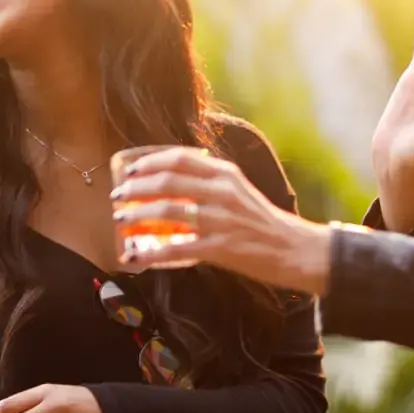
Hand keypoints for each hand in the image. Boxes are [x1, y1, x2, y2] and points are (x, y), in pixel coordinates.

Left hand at [109, 147, 331, 292]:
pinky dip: (151, 252)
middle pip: (168, 182)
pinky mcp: (221, 248)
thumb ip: (211, 183)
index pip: (181, 158)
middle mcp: (223, 192)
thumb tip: (172, 183)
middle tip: (118, 195)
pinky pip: (177, 248)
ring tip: (121, 219)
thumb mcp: (240, 191)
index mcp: (226, 174)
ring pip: (168, 212)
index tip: (131, 169)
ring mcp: (221, 220)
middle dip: (136, 188)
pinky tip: (135, 255)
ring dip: (138, 215)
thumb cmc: (264, 223)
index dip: (150, 162)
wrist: (295, 250)